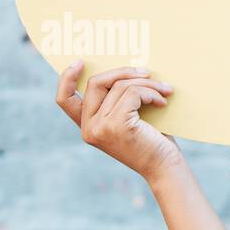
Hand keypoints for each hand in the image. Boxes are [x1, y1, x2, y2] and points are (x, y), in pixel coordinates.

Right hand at [55, 60, 182, 181]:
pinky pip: (132, 93)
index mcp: (88, 127)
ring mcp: (100, 127)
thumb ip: (118, 102)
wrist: (165, 168)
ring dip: (147, 83)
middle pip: (96, 83)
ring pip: (119, 85)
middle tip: (147, 72)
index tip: (80, 61)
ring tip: (165, 90)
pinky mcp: (116, 125)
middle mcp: (89, 128)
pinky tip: (162, 102)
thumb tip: (125, 71)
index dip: (66, 78)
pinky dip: (150, 92)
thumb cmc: (153, 143)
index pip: (64, 100)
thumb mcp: (129, 120)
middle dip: (123, 71)